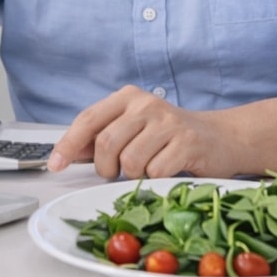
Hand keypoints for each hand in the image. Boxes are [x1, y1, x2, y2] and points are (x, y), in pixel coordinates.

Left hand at [47, 85, 237, 178]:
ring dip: (133, 175)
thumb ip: (101, 137)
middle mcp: (147, 104)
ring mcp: (168, 122)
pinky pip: (155, 172)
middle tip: (117, 172)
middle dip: (106, 167)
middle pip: (106, 143)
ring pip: (129, 161)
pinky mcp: (187, 142)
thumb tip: (68, 152)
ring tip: (147, 167)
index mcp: (128, 97)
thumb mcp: (133, 128)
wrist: (220, 138)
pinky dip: (156, 179)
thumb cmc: (169, 136)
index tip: (56, 164)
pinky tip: (166, 169)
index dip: (68, 144)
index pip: (88, 119)